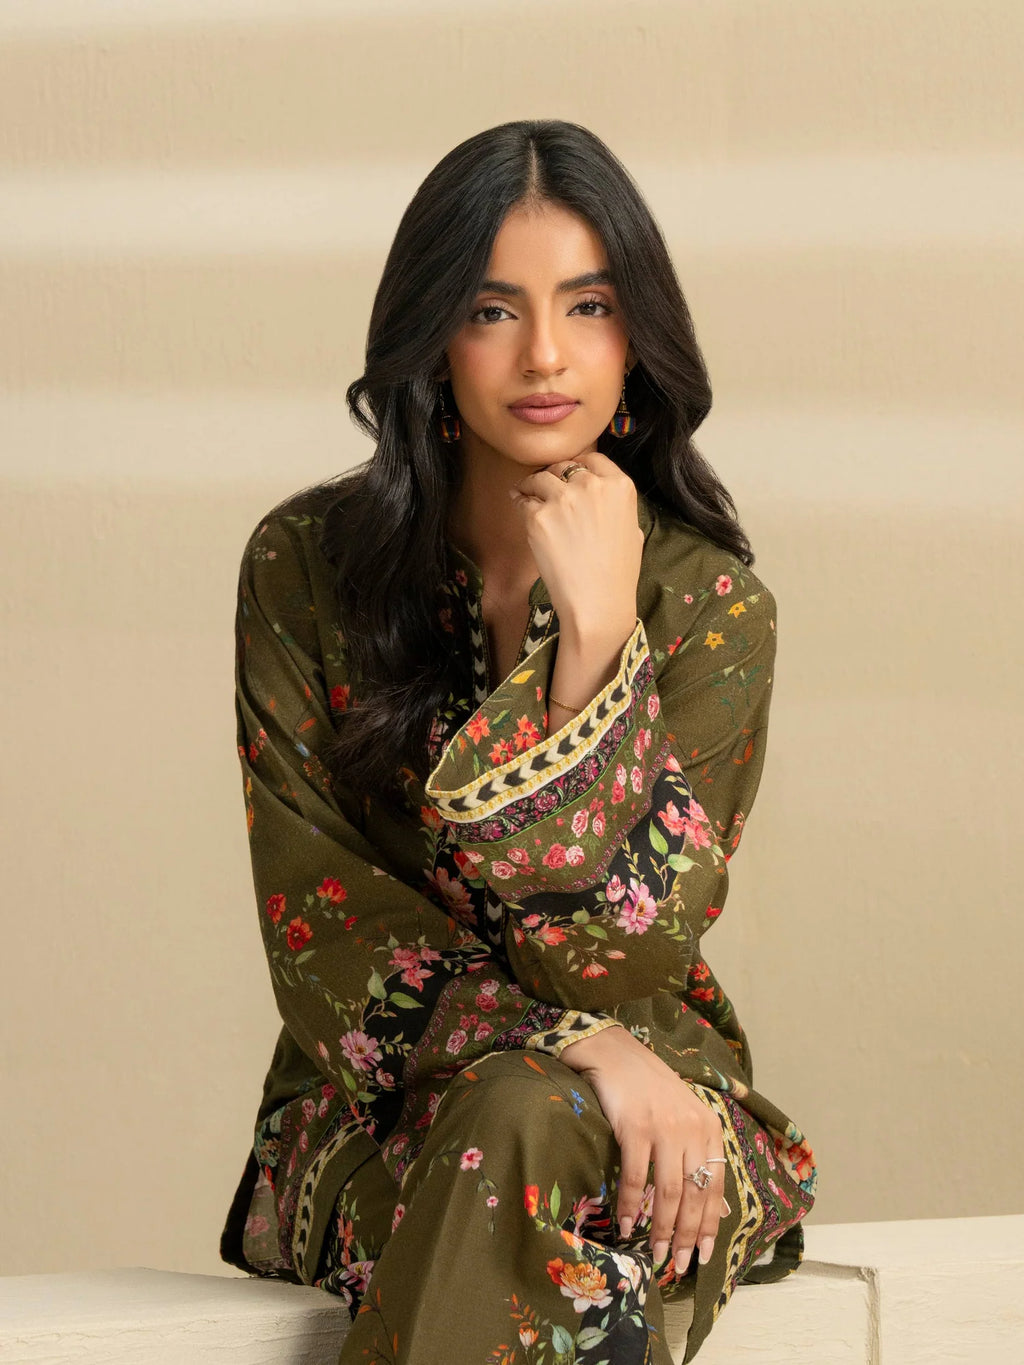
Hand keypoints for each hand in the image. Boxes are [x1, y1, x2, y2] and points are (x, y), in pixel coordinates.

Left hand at [508, 451, 642, 646]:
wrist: (598, 603)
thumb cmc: (618, 576)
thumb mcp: (632, 532)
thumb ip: (617, 507)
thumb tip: (604, 501)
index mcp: (619, 486)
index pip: (592, 459)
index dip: (577, 465)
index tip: (567, 472)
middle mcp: (591, 486)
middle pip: (564, 466)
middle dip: (553, 474)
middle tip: (543, 483)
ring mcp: (563, 500)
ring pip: (540, 478)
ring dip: (531, 484)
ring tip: (524, 490)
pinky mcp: (539, 517)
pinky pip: (524, 502)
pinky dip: (519, 502)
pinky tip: (517, 504)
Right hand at [559, 1025, 726, 1274]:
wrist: (614, 1052)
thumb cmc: (649, 1086)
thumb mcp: (684, 1115)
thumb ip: (696, 1152)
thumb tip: (708, 1206)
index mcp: (709, 1128)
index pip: (717, 1186)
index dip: (711, 1225)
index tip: (706, 1255)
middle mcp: (692, 1129)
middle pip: (695, 1195)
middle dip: (689, 1236)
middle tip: (680, 1264)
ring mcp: (664, 1128)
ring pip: (669, 1192)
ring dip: (663, 1230)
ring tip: (657, 1254)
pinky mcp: (636, 1127)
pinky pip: (637, 1178)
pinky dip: (633, 1207)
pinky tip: (628, 1226)